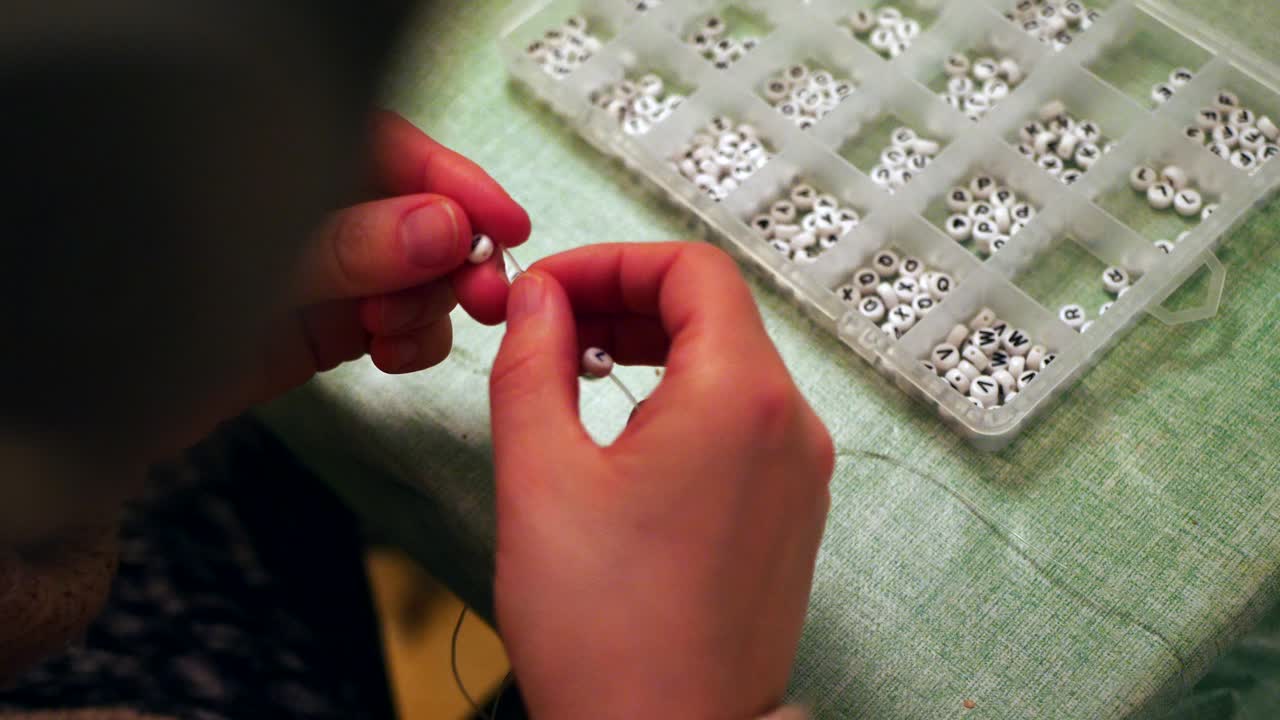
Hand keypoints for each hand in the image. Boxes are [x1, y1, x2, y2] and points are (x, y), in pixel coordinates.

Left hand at [153, 110, 529, 455]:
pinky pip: (400, 323)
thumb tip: (442, 228)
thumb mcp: (254, 264)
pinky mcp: (329, 327)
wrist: (96, 403)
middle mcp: (315, 212)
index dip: (456, 183)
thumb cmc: (144, 306)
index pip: (392, 153)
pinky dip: (413, 340)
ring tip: (398, 332)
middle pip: (422, 219)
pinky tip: (392, 353)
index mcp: (285, 163)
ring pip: (420, 276)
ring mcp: (326, 270)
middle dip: (454, 255)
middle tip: (480, 295)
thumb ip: (347, 245)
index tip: (505, 224)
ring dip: (432, 304)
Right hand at [489, 243, 833, 718]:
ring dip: (655, 349)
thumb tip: (540, 299)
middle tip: (552, 326)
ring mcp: (800, 475)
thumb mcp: (540, 476)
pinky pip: (745, 423)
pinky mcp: (791, 516)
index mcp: (741, 398)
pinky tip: (626, 431)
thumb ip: (533, 362)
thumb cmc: (608, 631)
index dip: (612, 262)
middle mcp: (791, 427)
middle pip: (716, 313)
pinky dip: (686, 401)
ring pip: (732, 366)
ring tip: (577, 373)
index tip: (551, 288)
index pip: (692, 271)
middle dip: (627, 301)